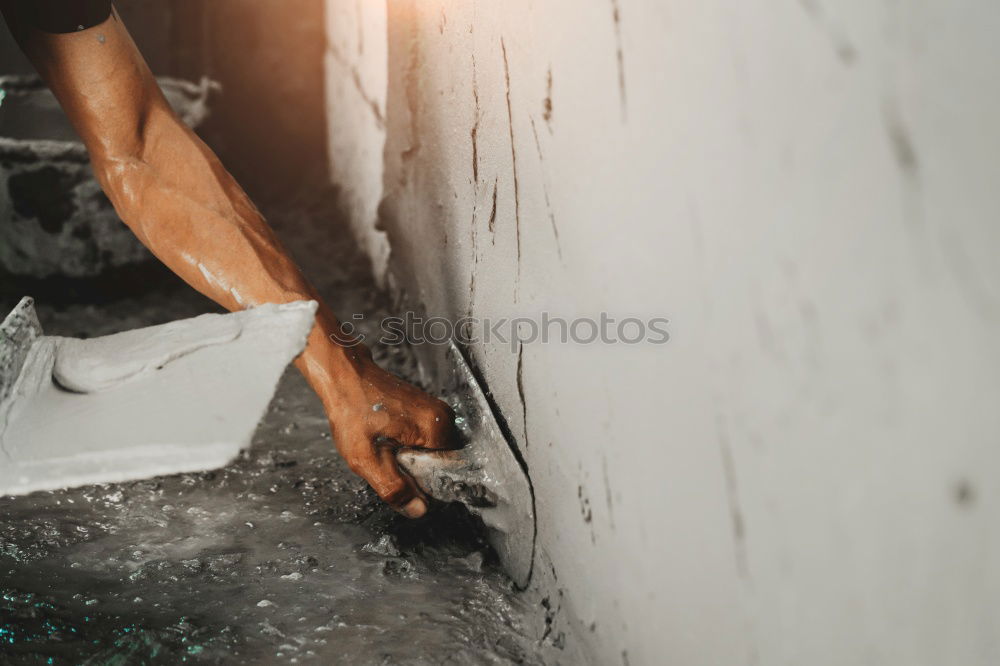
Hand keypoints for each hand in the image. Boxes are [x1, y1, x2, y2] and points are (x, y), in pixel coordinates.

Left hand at [322, 357, 454, 517]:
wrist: (345, 376)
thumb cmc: (352, 410)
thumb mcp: (365, 458)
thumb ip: (393, 488)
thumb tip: (419, 510)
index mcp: (435, 427)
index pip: (447, 473)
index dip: (423, 484)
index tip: (400, 476)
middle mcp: (443, 416)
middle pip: (440, 463)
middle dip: (415, 470)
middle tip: (388, 458)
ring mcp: (437, 411)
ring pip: (432, 453)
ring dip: (411, 458)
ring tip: (387, 445)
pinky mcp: (428, 409)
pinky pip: (426, 440)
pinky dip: (409, 446)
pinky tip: (389, 437)